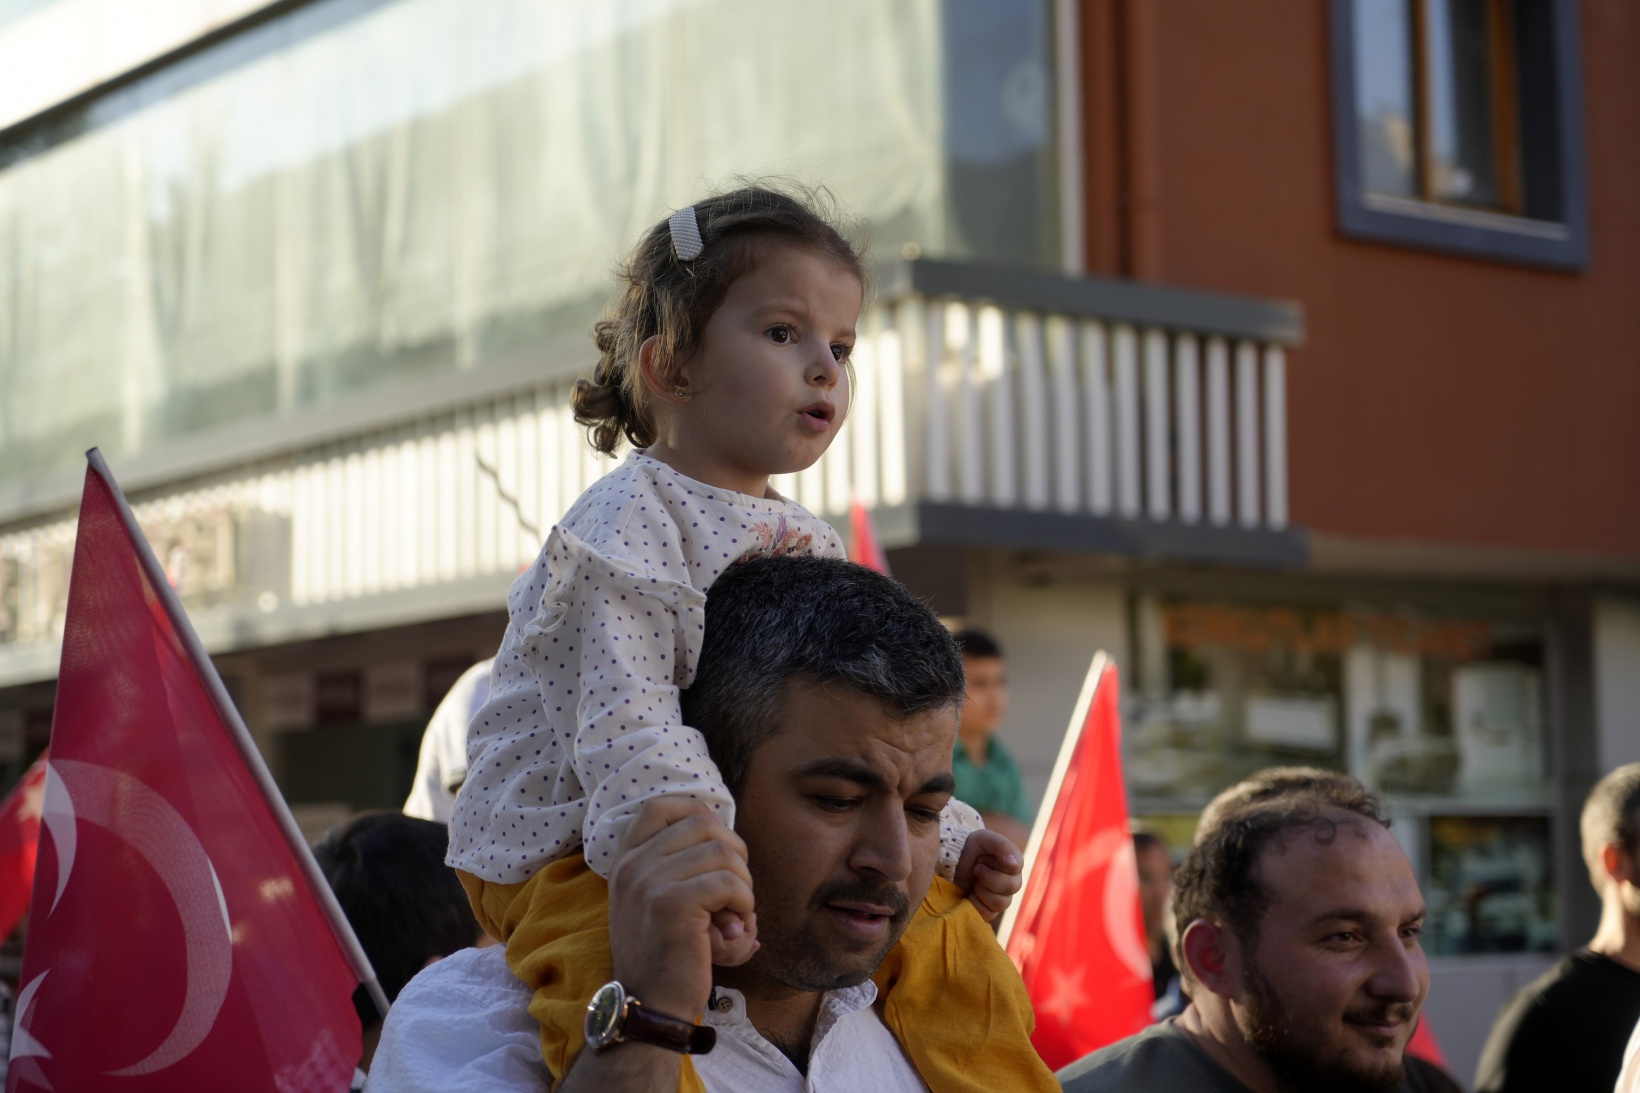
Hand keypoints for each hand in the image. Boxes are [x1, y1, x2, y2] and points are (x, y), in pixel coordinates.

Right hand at [606, 797, 756, 1019]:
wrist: (649, 1008)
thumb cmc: (665, 957)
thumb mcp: (659, 903)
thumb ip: (681, 868)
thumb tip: (733, 842)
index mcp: (626, 860)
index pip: (662, 806)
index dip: (700, 815)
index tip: (718, 847)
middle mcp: (632, 865)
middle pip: (704, 822)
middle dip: (734, 852)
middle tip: (736, 892)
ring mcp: (648, 881)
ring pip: (723, 851)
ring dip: (743, 883)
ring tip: (736, 915)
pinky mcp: (670, 903)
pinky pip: (728, 882)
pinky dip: (744, 903)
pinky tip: (735, 928)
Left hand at [952, 826, 1022, 921]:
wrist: (952, 860)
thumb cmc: (972, 847)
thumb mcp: (985, 838)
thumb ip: (1003, 846)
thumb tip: (1014, 865)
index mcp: (1013, 866)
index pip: (1015, 868)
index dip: (995, 864)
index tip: (981, 857)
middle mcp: (1011, 883)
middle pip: (1010, 887)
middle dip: (987, 876)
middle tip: (976, 867)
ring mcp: (1001, 898)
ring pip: (1000, 903)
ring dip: (981, 890)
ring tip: (974, 880)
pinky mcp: (989, 911)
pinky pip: (989, 915)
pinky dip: (976, 903)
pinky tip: (970, 894)